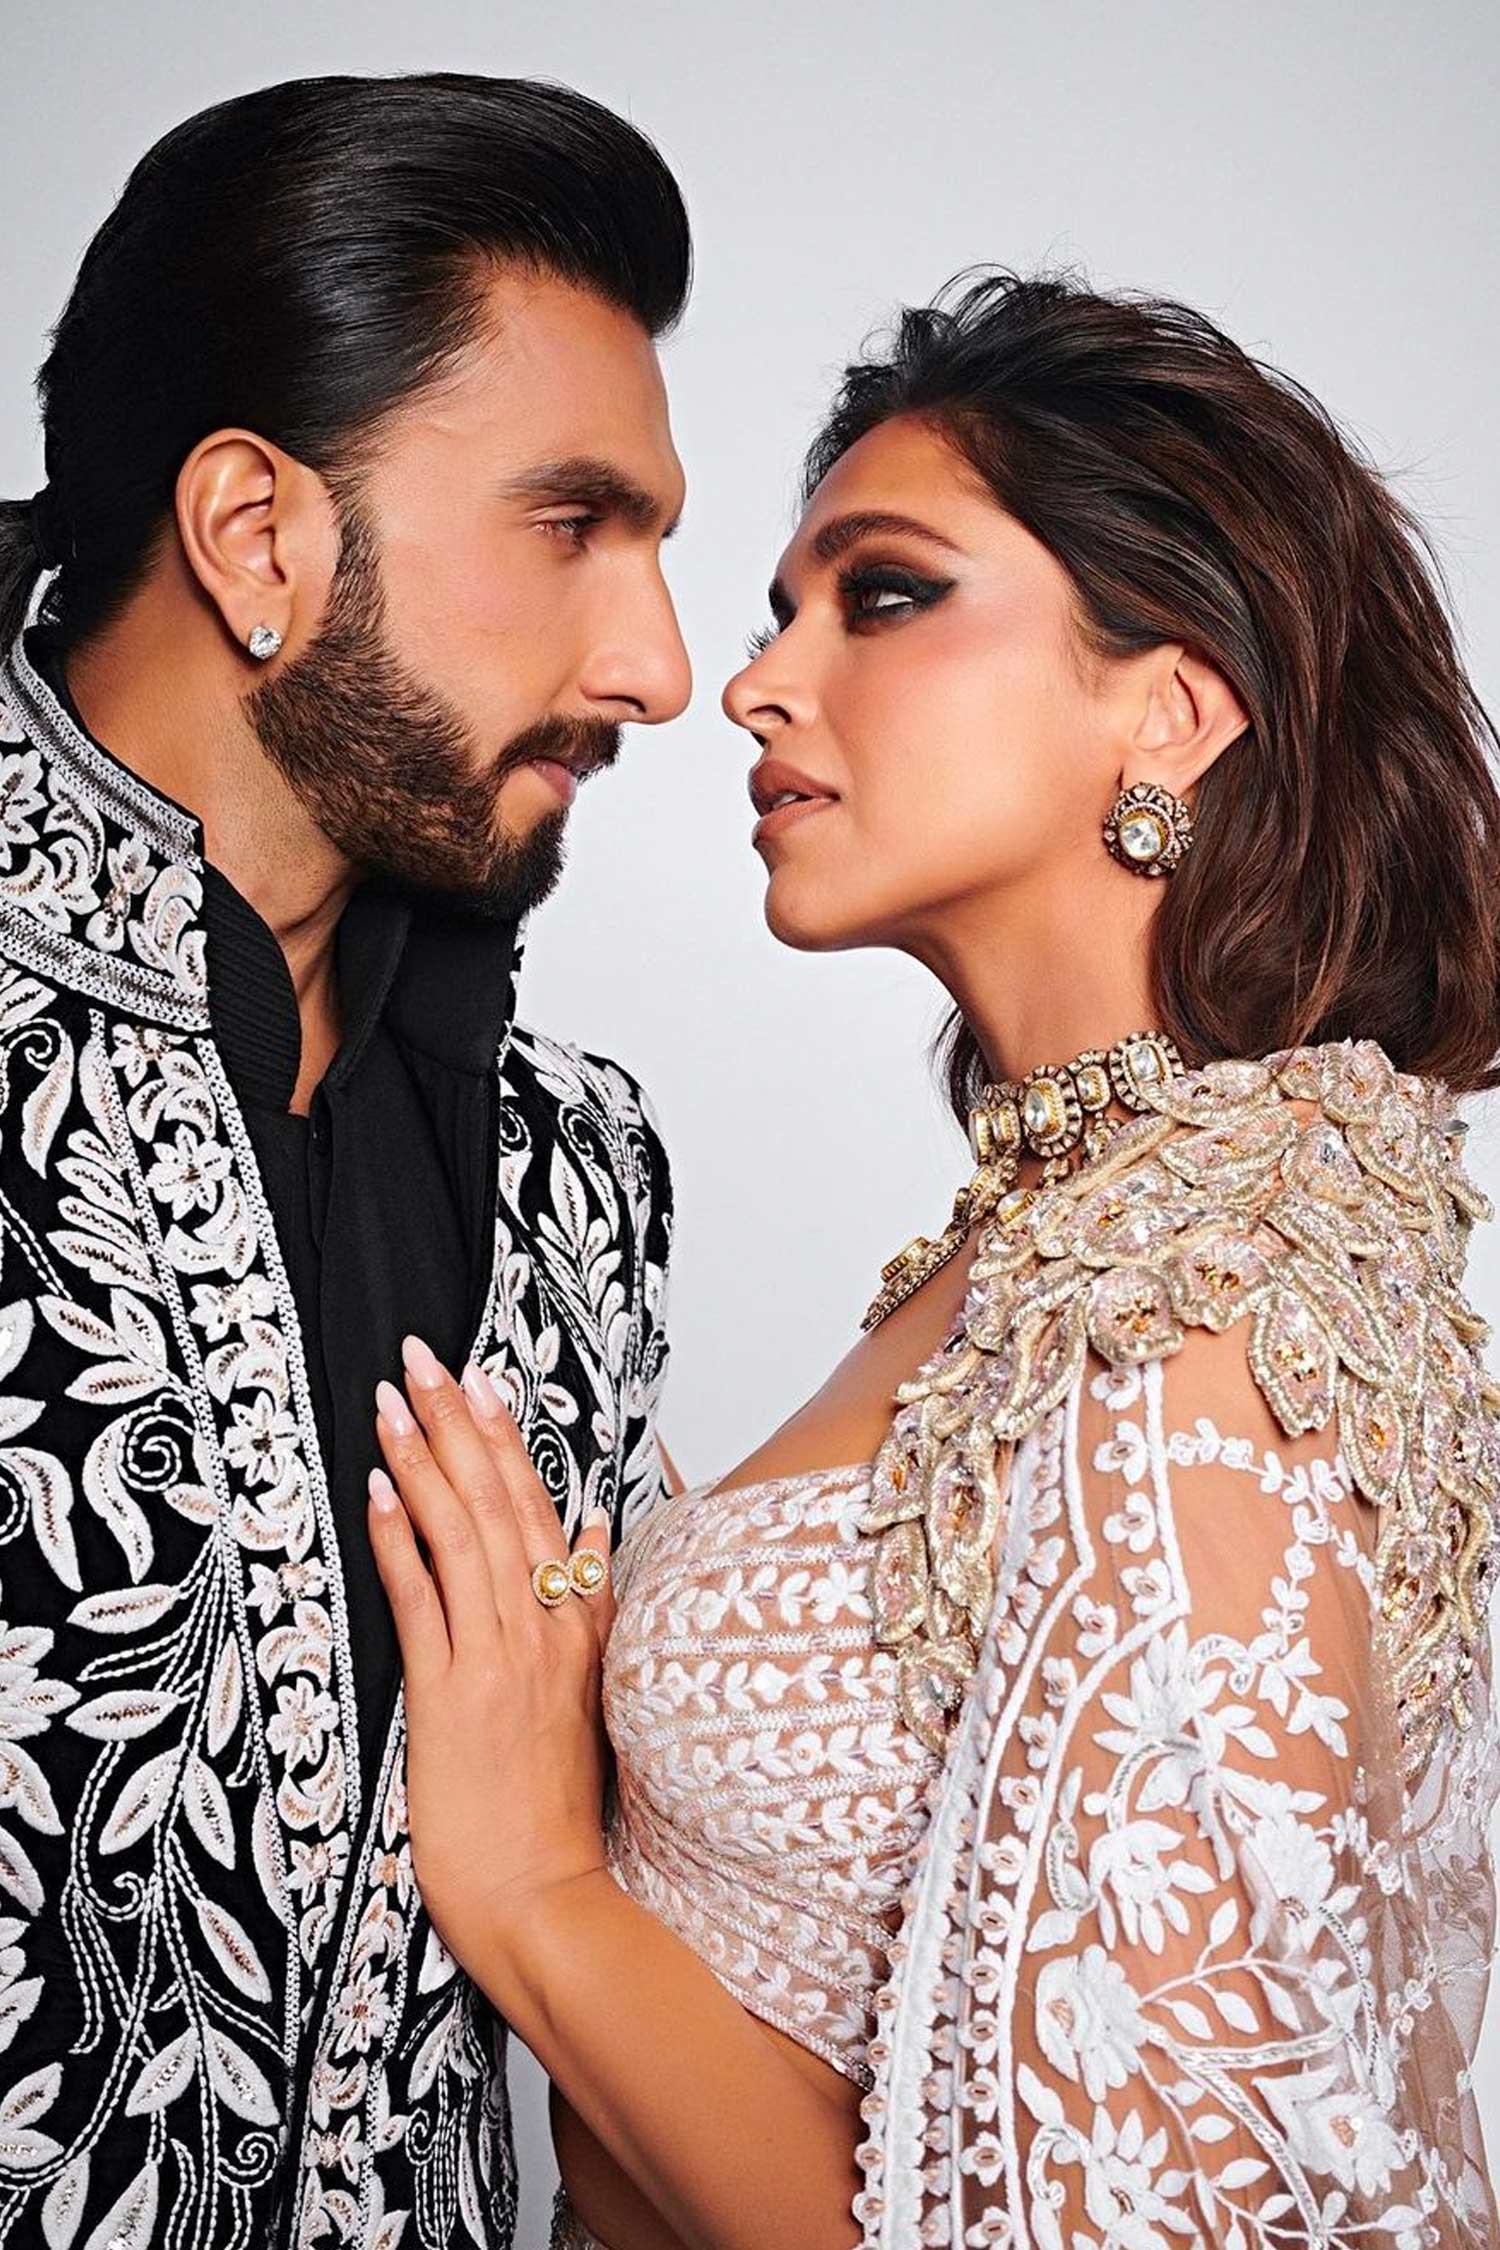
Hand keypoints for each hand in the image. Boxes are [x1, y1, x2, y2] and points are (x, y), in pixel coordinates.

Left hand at [367, 1334, 614, 1981]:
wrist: (547, 1899)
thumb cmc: (563, 1811)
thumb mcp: (600, 1696)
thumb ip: (596, 1605)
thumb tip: (600, 1526)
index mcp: (581, 1627)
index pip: (543, 1511)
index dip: (507, 1440)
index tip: (483, 1379)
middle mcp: (546, 1629)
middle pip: (502, 1502)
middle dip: (459, 1422)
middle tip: (425, 1357)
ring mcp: (500, 1658)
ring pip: (463, 1533)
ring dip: (424, 1460)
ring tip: (393, 1401)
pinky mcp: (454, 1694)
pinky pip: (424, 1598)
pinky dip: (400, 1539)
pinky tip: (377, 1491)